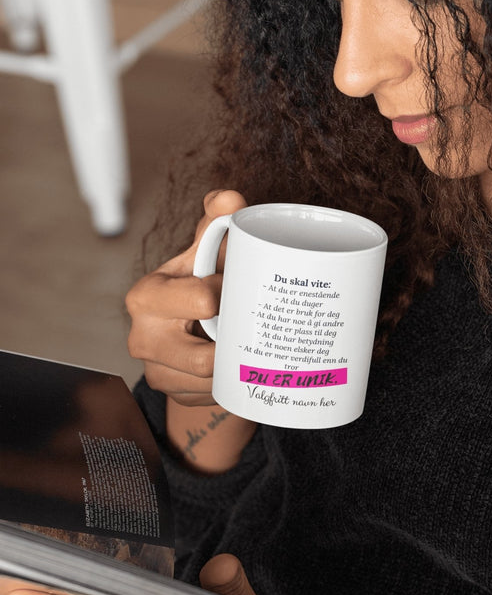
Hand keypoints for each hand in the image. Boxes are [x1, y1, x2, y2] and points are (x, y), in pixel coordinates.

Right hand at [126, 189, 246, 406]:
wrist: (189, 326)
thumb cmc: (199, 280)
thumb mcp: (205, 252)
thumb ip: (216, 223)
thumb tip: (230, 199)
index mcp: (146, 296)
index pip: (202, 299)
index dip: (230, 295)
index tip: (239, 288)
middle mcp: (142, 337)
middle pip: (204, 356)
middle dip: (233, 341)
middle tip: (247, 324)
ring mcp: (155, 371)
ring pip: (213, 379)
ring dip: (234, 365)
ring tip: (242, 343)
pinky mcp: (172, 394)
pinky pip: (213, 395)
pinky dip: (230, 381)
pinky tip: (234, 364)